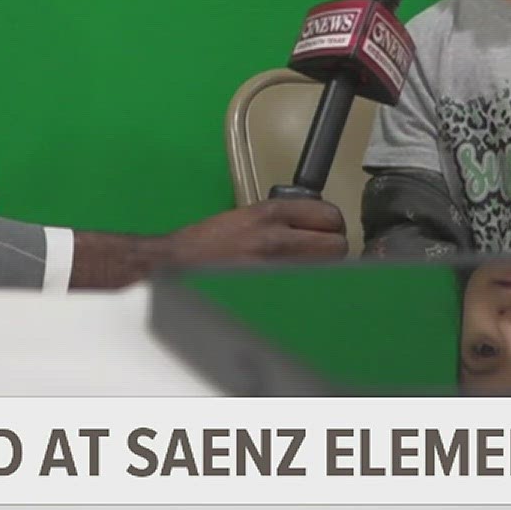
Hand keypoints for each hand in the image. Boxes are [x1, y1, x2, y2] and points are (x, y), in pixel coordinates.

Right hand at [66, 197, 347, 289]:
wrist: (173, 267)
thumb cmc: (207, 246)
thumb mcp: (247, 217)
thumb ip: (283, 221)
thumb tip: (319, 231)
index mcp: (270, 214)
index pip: (331, 217)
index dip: (331, 228)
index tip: (324, 234)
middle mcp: (276, 239)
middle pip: (337, 246)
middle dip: (332, 252)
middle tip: (317, 257)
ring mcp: (274, 270)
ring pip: (327, 273)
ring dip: (322, 275)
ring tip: (303, 275)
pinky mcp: (270, 295)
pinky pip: (307, 295)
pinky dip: (306, 295)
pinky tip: (292, 293)